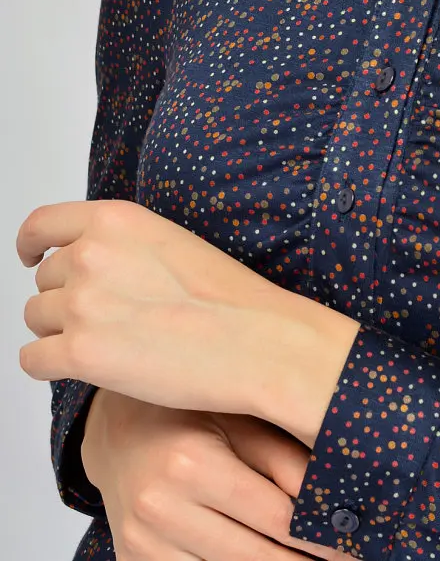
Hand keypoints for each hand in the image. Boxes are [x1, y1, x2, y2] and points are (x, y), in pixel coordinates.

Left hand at [17, 199, 358, 429]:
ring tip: (110, 344)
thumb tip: (88, 263)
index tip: (31, 257)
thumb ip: (121, 243)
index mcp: (115, 220)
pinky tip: (86, 369)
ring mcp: (82, 303)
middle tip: (107, 320)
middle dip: (65, 299)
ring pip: (35, 319)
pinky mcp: (81, 354)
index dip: (31, 245)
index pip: (42, 225)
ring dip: (60, 333)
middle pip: (45, 280)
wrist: (257, 341)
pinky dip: (51, 367)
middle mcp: (91, 254)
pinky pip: (32, 360)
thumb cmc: (229, 297)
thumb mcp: (171, 241)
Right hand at [82, 387, 354, 560]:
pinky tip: (264, 558)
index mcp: (192, 462)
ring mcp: (140, 539)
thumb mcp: (241, 419)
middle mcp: (159, 505)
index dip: (322, 540)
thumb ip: (286, 459)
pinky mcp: (131, 558)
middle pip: (253, 558)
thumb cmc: (190, 412)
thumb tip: (335, 500)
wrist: (115, 424)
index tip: (354, 548)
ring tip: (308, 560)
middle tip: (344, 559)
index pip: (276, 519)